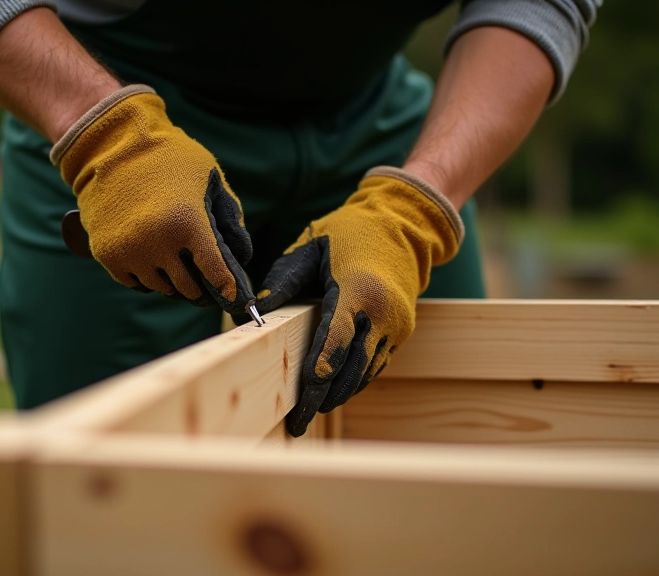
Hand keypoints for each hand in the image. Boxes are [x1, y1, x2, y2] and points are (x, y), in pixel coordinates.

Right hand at [52, 85, 254, 313]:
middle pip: (188, 288)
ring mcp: (130, 252)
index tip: (233, 296)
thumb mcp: (209, 177)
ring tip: (175, 259)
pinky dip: (147, 275)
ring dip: (172, 279)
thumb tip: (240, 255)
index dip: (228, 288)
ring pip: (161, 287)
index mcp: (187, 224)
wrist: (109, 145)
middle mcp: (157, 243)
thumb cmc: (168, 157)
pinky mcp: (107, 254)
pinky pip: (135, 282)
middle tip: (203, 276)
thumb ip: (229, 216)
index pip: (215, 274)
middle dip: (200, 284)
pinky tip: (152, 257)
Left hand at [255, 167, 463, 436]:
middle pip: (350, 370)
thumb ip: (284, 280)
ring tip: (311, 411)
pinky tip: (332, 390)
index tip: (301, 405)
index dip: (317, 379)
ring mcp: (396, 326)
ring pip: (365, 373)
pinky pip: (375, 364)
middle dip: (324, 398)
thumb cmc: (348, 232)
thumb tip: (255, 311)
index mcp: (358, 291)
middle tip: (297, 423)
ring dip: (339, 392)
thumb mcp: (310, 247)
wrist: (402, 224)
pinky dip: (354, 379)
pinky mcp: (402, 332)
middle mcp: (382, 314)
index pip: (334, 345)